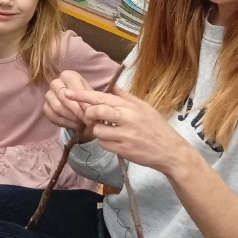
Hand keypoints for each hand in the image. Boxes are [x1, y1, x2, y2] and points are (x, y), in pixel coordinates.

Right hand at [45, 70, 96, 137]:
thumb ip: (89, 101)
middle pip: (63, 98)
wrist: (81, 106)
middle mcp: (55, 82)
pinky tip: (73, 125)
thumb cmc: (87, 98)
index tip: (90, 113)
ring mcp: (48, 95)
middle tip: (86, 120)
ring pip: (56, 107)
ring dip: (70, 117)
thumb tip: (87, 109)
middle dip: (76, 111)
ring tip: (80, 122)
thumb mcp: (92, 97)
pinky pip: (51, 115)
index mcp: (68, 76)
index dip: (82, 103)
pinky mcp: (45, 107)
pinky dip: (64, 122)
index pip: (73, 89)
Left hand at [63, 86, 187, 175]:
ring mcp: (124, 135)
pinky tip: (116, 141)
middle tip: (92, 117)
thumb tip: (111, 86)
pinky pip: (104, 144)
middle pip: (95, 112)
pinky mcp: (123, 150)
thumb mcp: (144, 107)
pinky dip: (105, 142)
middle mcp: (126, 119)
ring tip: (110, 130)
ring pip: (96, 130)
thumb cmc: (157, 127)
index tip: (67, 93)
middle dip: (88, 114)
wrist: (171, 151)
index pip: (101, 97)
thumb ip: (126, 97)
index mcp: (130, 106)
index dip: (82, 96)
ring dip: (98, 131)